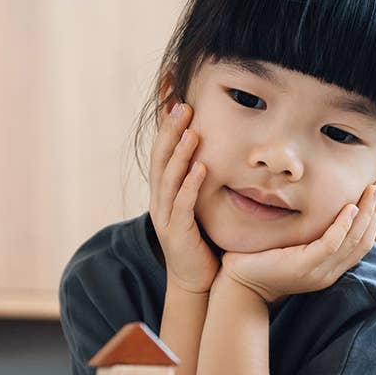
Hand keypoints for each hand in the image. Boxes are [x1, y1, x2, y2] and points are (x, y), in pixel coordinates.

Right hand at [149, 100, 218, 293]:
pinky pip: (183, 205)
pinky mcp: (176, 233)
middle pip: (160, 157)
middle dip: (170, 129)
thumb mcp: (199, 203)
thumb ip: (200, 177)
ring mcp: (165, 216)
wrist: (195, 281)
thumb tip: (215, 144)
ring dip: (179, 152)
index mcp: (164, 189)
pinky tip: (201, 168)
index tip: (172, 92)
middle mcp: (160, 199)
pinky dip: (190, 185)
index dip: (165, 122)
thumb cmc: (201, 240)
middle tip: (182, 102)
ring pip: (168, 178)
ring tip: (189, 128)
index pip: (162, 148)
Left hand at [220, 181, 375, 303]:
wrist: (238, 286)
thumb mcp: (291, 248)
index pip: (361, 243)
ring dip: (366, 214)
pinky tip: (349, 207)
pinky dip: (343, 225)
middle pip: (363, 241)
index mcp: (329, 268)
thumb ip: (308, 235)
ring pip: (353, 241)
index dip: (374, 219)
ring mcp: (318, 271)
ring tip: (373, 191)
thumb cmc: (259, 262)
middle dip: (375, 212)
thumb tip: (315, 209)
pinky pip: (331, 244)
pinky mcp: (304, 267)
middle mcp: (328, 272)